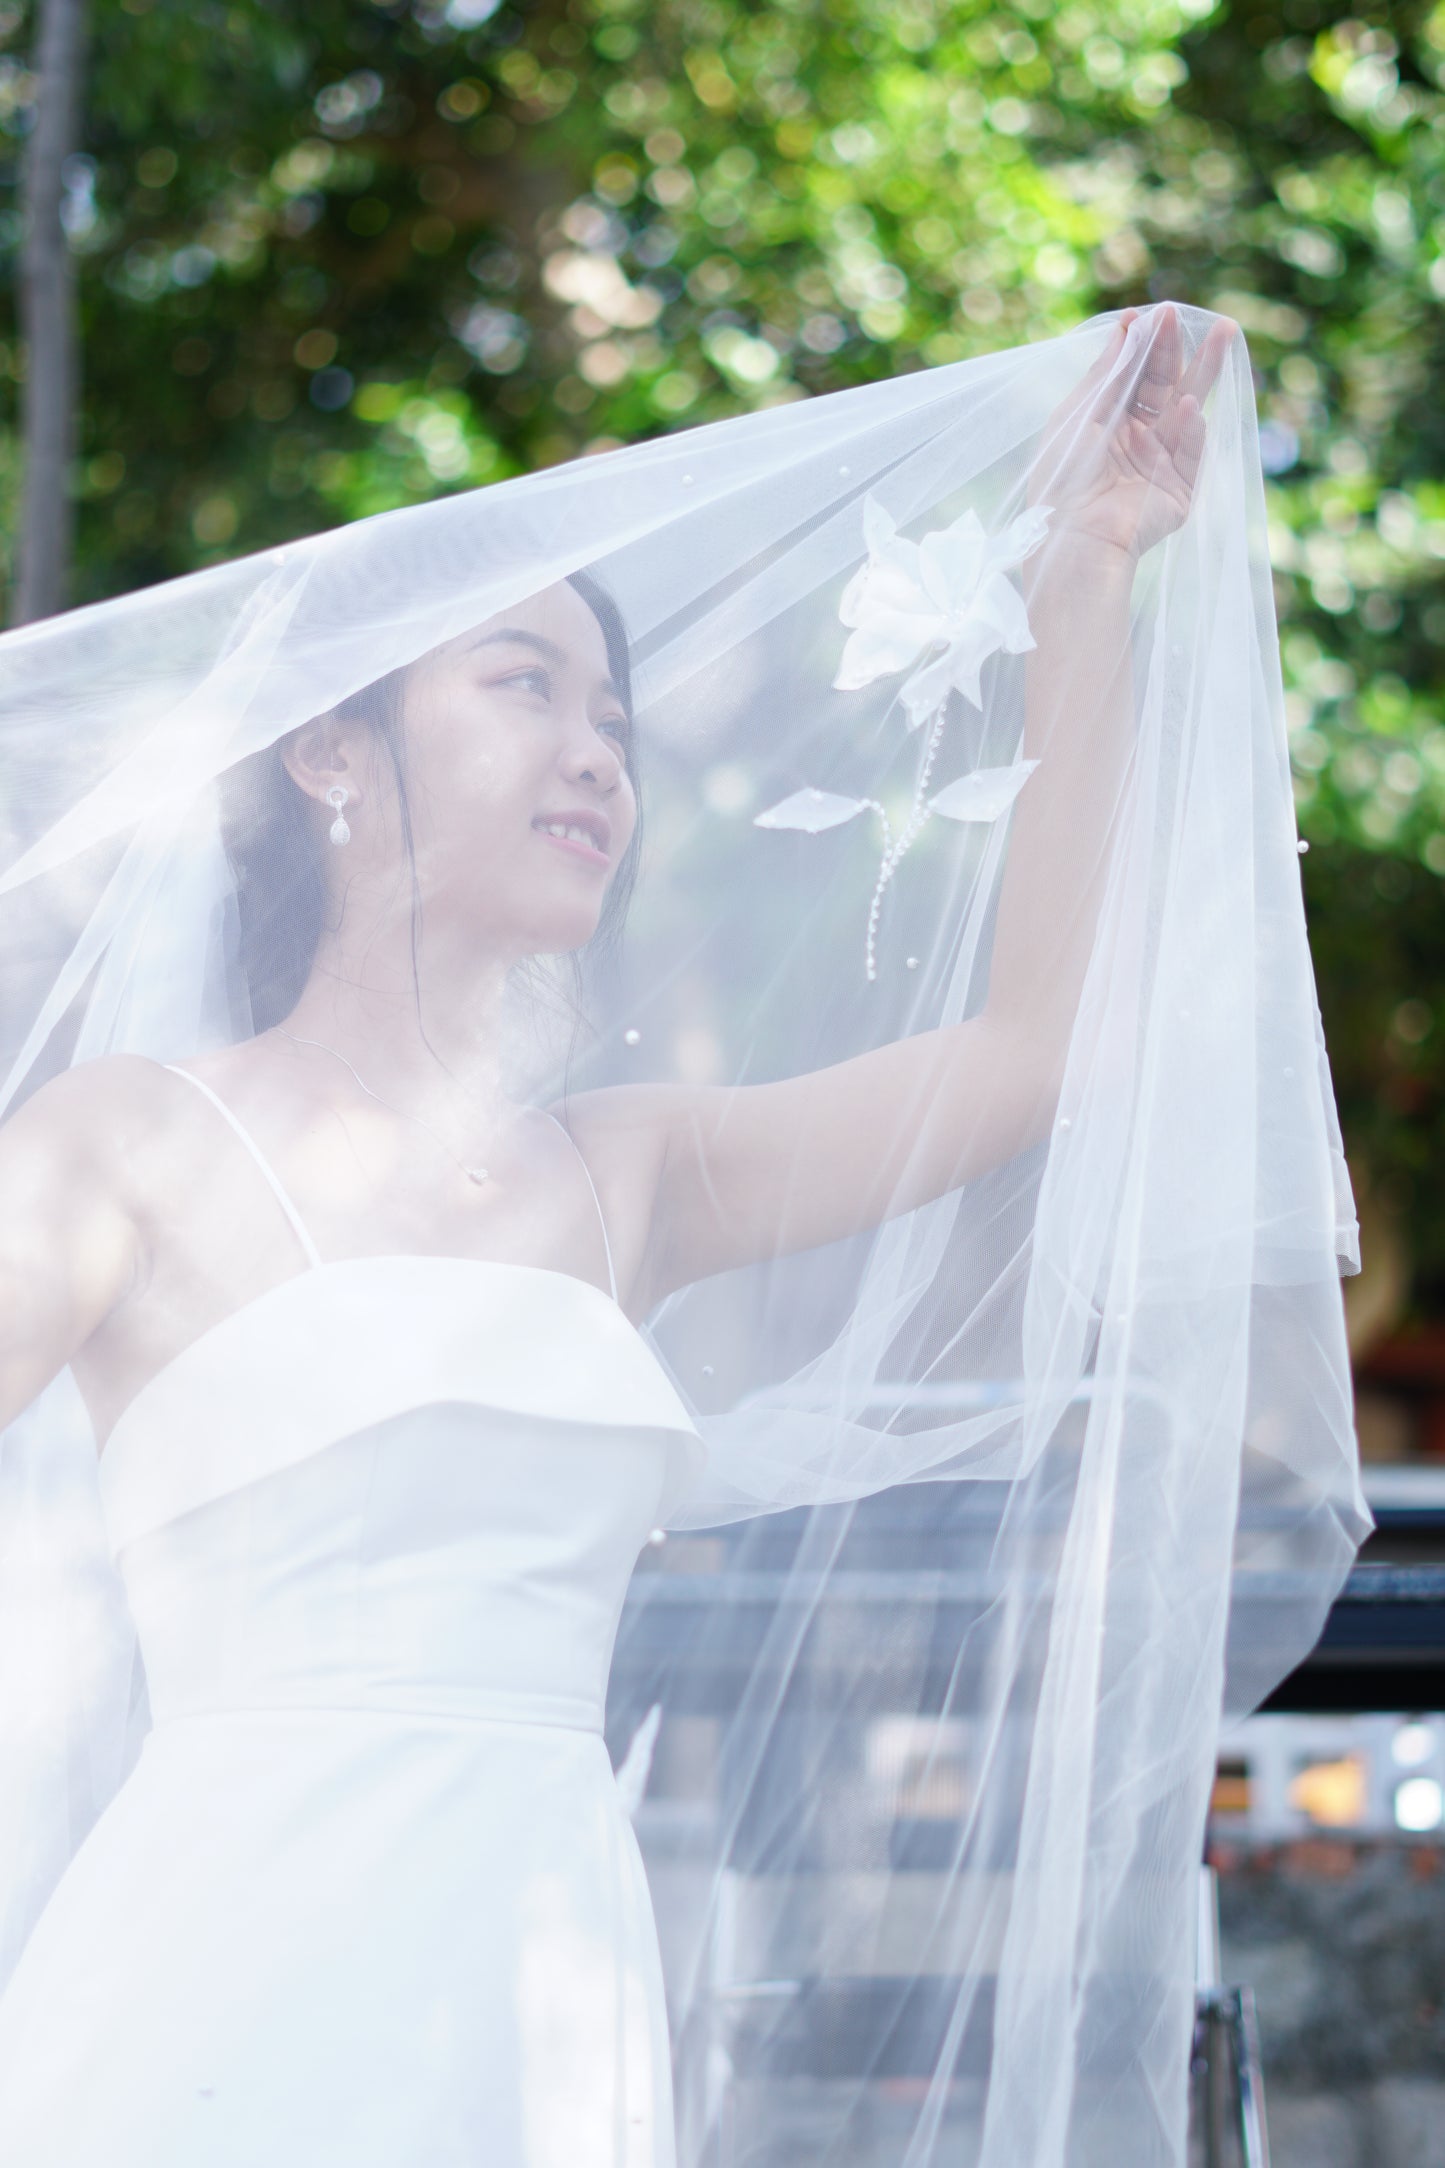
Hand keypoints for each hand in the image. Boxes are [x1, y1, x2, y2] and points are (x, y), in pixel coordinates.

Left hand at [1030, 304, 1236, 563]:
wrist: (1073, 540)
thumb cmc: (1063, 481)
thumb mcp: (1077, 418)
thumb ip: (1104, 375)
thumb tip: (1124, 328)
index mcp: (1107, 423)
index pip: (1132, 375)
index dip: (1142, 344)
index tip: (1151, 314)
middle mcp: (1136, 440)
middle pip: (1162, 385)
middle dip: (1174, 349)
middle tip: (1184, 315)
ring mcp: (1160, 463)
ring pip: (1187, 409)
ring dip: (1203, 371)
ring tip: (1223, 334)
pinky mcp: (1178, 490)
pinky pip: (1190, 452)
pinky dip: (1191, 429)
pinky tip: (1190, 406)